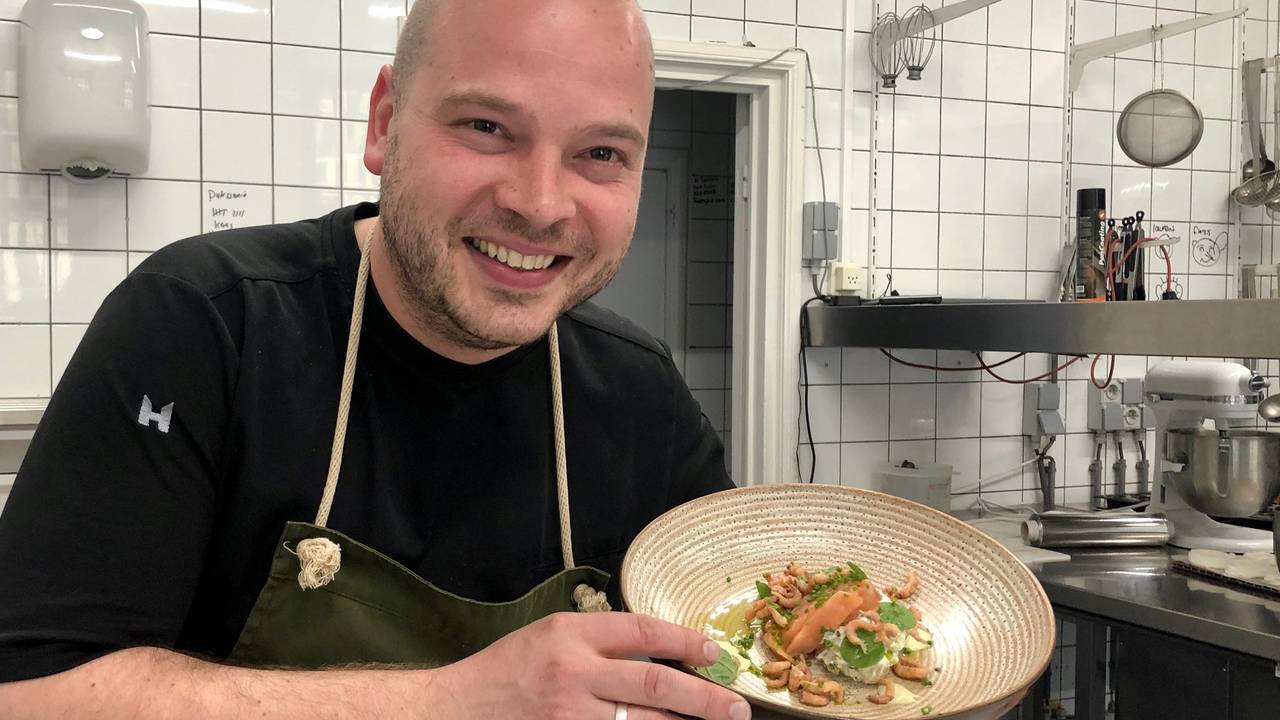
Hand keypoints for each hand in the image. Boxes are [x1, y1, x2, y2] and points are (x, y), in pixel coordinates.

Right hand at [430, 611, 751, 719]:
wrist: (451, 712)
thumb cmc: (503, 673)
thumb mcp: (548, 638)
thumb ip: (598, 642)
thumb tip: (662, 654)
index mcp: (569, 634)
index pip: (642, 631)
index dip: (686, 641)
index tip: (714, 654)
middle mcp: (572, 674)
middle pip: (656, 686)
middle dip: (704, 700)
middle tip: (736, 710)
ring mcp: (568, 717)